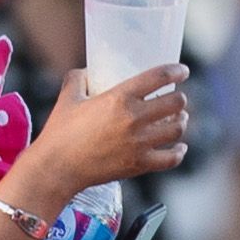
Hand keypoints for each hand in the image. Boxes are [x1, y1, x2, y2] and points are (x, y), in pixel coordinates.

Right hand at [26, 66, 190, 195]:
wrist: (57, 168)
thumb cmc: (60, 133)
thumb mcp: (68, 98)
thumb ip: (78, 79)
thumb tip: (87, 73)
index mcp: (119, 98)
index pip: (158, 77)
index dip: (176, 71)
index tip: (182, 71)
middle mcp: (134, 119)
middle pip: (175, 103)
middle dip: (179, 99)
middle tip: (176, 100)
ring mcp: (139, 143)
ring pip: (177, 129)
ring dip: (181, 122)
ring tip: (178, 120)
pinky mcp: (139, 165)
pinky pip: (171, 158)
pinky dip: (179, 152)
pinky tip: (179, 147)